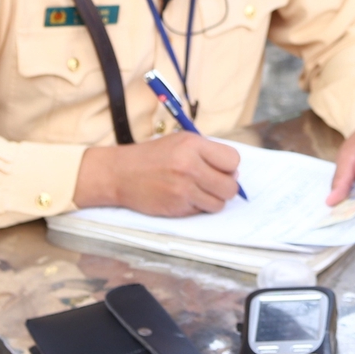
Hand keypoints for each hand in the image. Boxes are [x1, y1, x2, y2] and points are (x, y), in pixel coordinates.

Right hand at [74, 133, 241, 215]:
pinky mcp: (177, 207)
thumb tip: (234, 171)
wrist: (120, 173)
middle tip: (214, 183)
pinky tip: (185, 197)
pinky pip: (202, 212)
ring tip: (199, 191)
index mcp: (193, 145)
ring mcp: (184, 189)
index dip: (230, 166)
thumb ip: (206, 152)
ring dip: (213, 199)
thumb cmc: (152, 156)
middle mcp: (190, 166)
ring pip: (219, 203)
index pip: (233, 160)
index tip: (221, 168)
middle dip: (226, 186)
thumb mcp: (180, 141)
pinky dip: (198, 207)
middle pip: (230, 186)